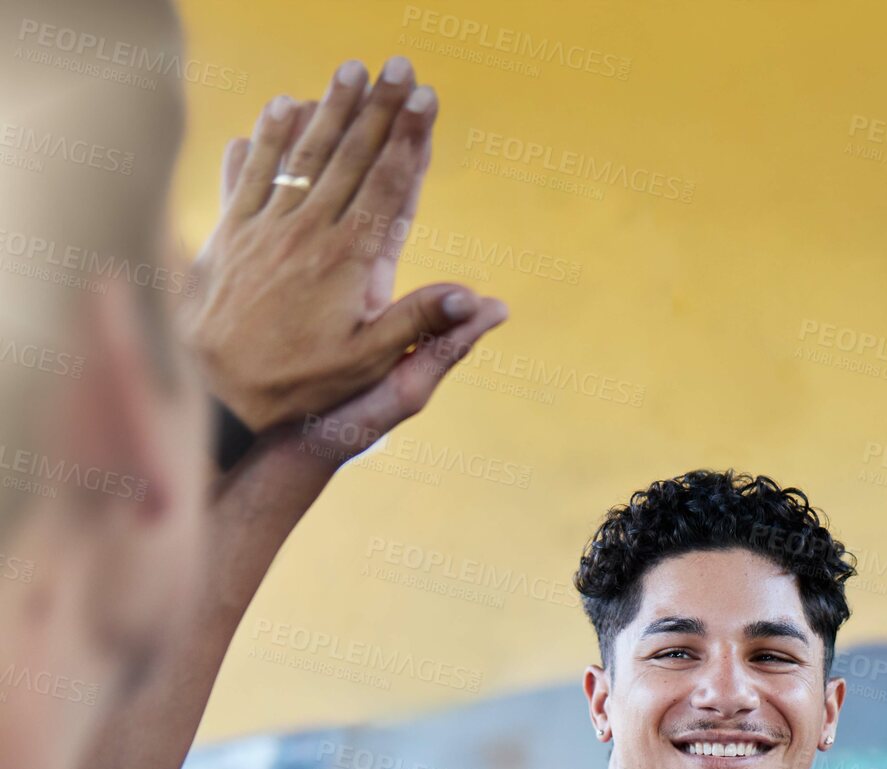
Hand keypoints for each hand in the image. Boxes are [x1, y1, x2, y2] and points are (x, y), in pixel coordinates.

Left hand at [182, 58, 500, 431]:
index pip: (387, 185)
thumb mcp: (369, 365)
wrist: (217, 394)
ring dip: (329, 108)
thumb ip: (420, 325)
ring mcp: (265, 228)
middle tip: (399, 66)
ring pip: (302, 155)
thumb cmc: (301, 385)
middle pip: (350, 157)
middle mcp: (307, 234)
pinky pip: (250, 172)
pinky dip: (266, 137)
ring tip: (350, 70)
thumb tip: (478, 301)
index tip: (426, 100)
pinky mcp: (230, 234)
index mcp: (348, 260)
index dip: (409, 139)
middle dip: (378, 108)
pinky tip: (279, 107)